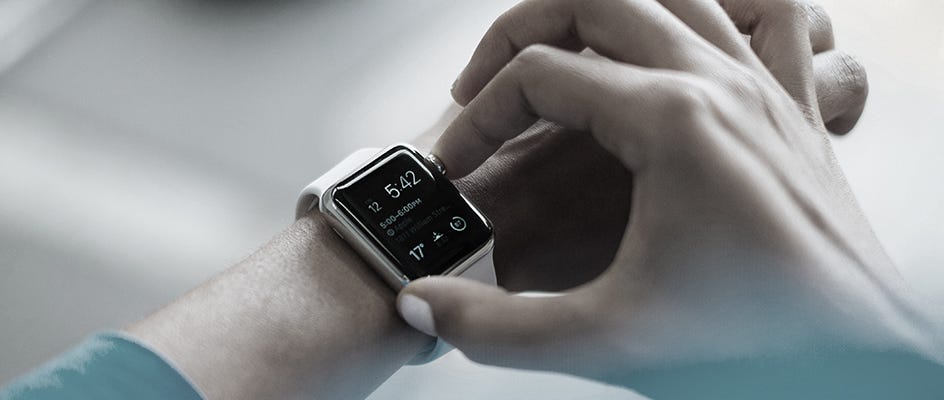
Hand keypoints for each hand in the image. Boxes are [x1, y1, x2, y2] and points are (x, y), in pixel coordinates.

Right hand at [400, 0, 941, 384]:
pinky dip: (723, 6)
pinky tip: (692, 35)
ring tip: (561, 49)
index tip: (459, 168)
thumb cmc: (761, 346)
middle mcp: (722, 85)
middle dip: (521, 30)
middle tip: (486, 82)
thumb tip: (426, 306)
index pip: (540, 75)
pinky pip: (770, 15)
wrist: (863, 369)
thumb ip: (496, 327)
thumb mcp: (606, 340)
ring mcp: (765, 88)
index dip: (479, 119)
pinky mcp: (792, 111)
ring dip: (603, 8)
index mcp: (672, 122)